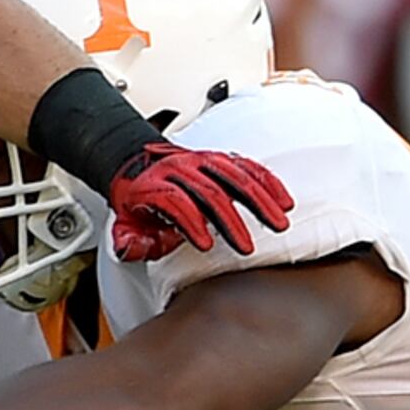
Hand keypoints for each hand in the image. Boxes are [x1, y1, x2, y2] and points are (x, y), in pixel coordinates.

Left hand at [103, 139, 294, 262]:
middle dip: (231, 220)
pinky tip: (284, 200)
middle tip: (247, 246)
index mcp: (156, 185)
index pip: (176, 201)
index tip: (205, 245)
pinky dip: (268, 183)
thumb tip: (131, 250)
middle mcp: (181, 169)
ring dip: (260, 200)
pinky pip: (247, 167)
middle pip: (211, 191)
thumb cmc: (138, 201)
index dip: (191, 222)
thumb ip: (129, 241)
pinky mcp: (219, 159)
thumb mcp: (124, 224)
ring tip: (279, 222)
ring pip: (236, 176)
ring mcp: (202, 162)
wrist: (137, 165)